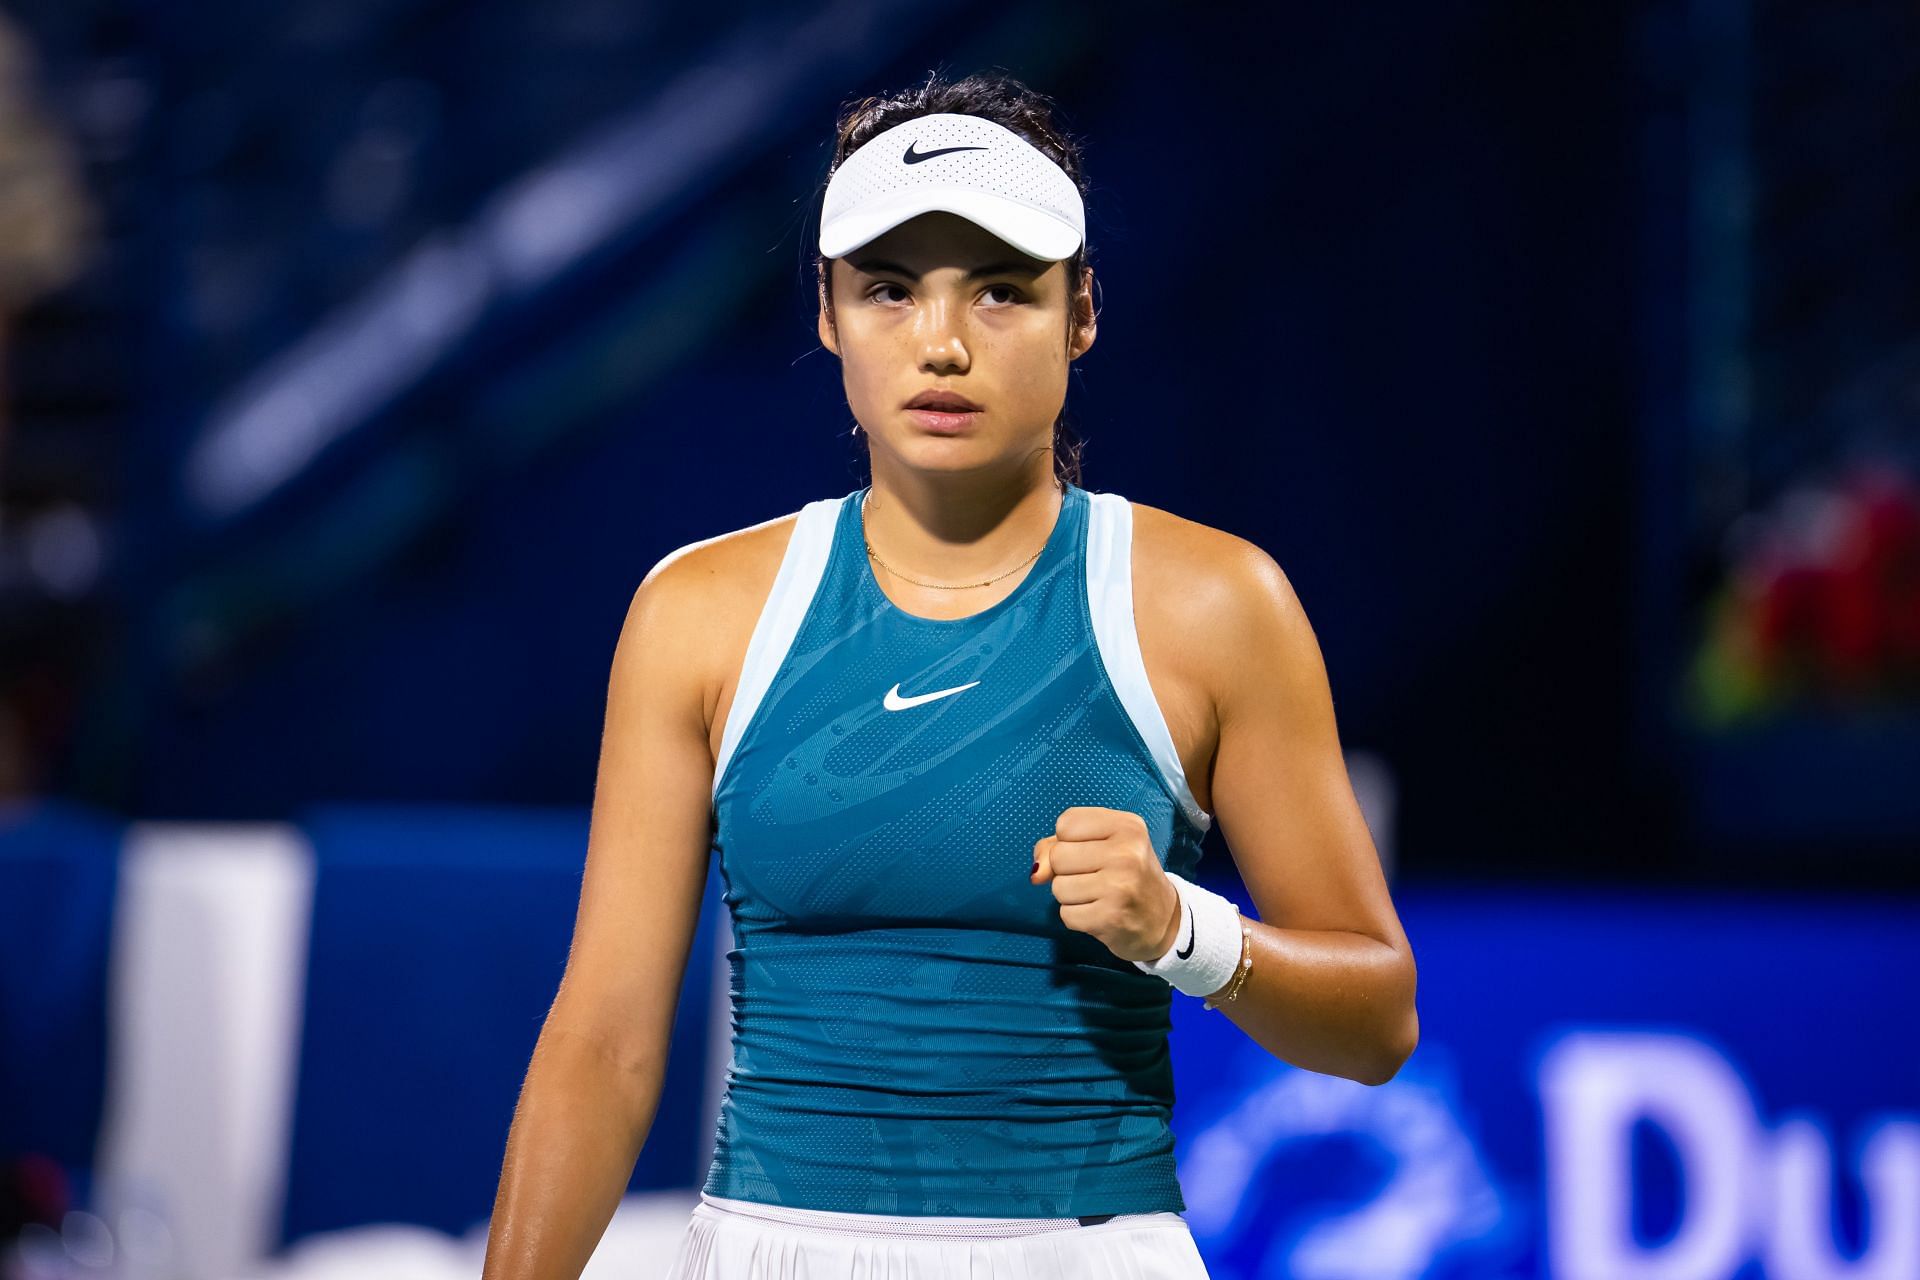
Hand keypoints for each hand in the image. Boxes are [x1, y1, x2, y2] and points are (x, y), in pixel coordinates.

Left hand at [1030, 806, 1182, 962]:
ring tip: (1097, 896)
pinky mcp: (1110, 918)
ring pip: (1058, 887)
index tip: (1092, 850)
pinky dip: (1077, 917)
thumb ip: (1058, 846)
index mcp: (1127, 826)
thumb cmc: (1126, 875)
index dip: (1069, 840)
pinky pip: (1066, 914)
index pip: (1066, 823)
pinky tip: (1099, 913)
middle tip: (1096, 877)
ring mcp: (1119, 886)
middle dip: (1067, 870)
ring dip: (1071, 896)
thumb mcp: (1101, 845)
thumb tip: (1037, 873)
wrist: (1164, 920)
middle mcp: (1127, 852)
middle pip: (1058, 856)